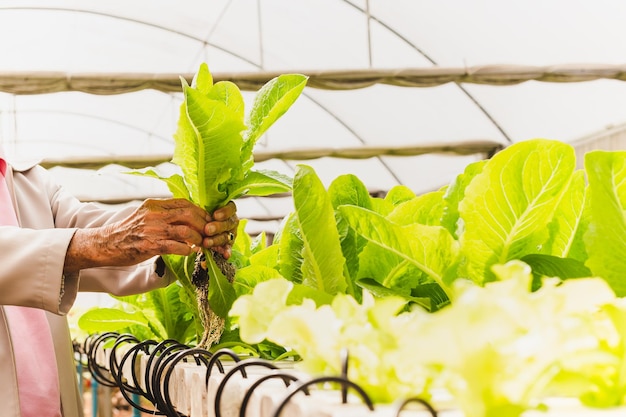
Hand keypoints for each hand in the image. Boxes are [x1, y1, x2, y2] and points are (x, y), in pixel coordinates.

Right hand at [64, 198, 236, 271]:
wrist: (104, 245)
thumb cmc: (127, 232)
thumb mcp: (144, 215)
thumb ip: (163, 214)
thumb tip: (185, 216)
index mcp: (154, 204)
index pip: (186, 203)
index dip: (201, 213)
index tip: (208, 222)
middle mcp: (155, 214)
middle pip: (190, 214)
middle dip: (205, 225)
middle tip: (210, 235)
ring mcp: (152, 229)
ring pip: (187, 231)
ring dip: (199, 239)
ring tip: (202, 245)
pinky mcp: (150, 245)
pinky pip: (177, 246)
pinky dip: (188, 249)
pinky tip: (190, 252)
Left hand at [203, 201, 238, 258]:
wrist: (201, 227)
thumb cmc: (202, 216)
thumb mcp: (203, 211)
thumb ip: (203, 211)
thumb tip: (194, 211)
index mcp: (228, 210)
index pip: (231, 209)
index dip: (225, 212)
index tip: (215, 215)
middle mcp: (232, 221)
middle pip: (228, 223)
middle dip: (218, 227)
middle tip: (207, 230)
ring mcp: (231, 233)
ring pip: (227, 236)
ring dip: (217, 240)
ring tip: (207, 243)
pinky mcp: (228, 244)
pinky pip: (228, 248)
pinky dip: (227, 251)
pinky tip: (225, 255)